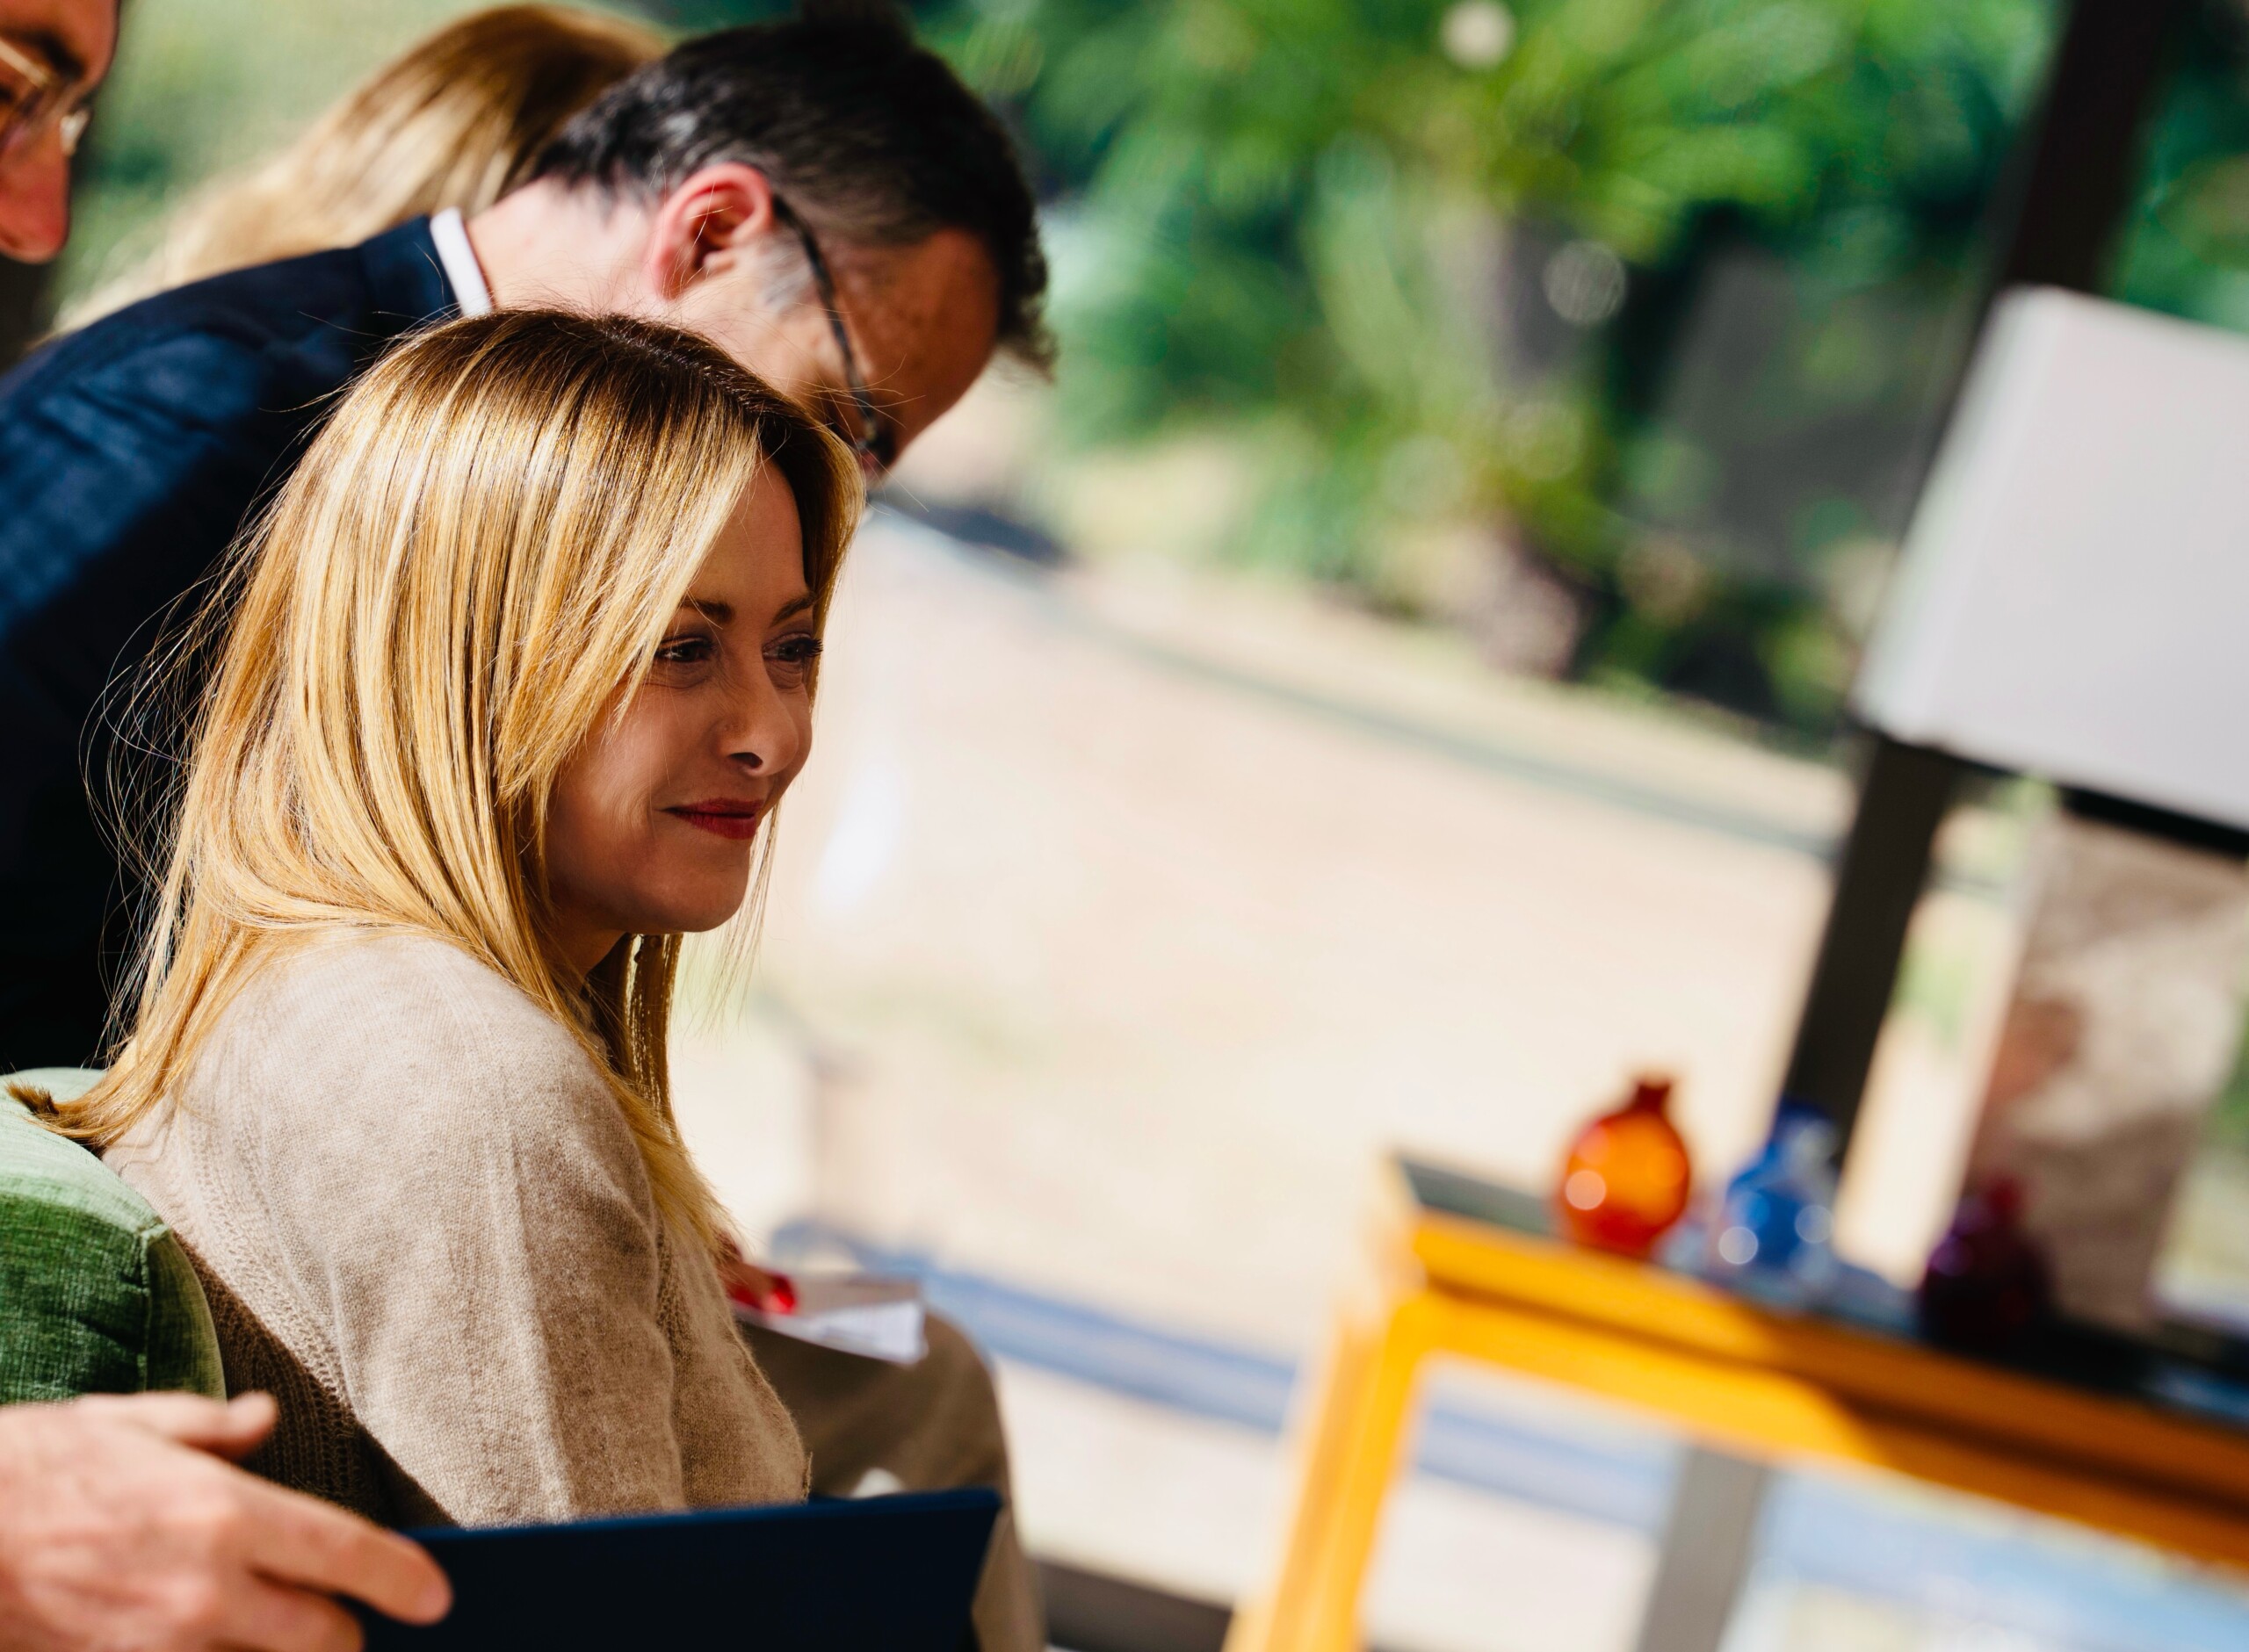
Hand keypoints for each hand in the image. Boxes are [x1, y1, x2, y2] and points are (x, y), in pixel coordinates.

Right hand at [0, 1392, 449, 1651]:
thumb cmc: (30, 1471)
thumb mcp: (128, 1425)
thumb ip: (211, 1429)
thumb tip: (262, 1420)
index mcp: (223, 1514)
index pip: (348, 1556)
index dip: (405, 1581)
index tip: (436, 1598)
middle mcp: (206, 1592)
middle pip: (324, 1639)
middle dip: (345, 1633)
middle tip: (344, 1616)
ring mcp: (161, 1650)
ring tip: (278, 1631)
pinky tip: (214, 1644)